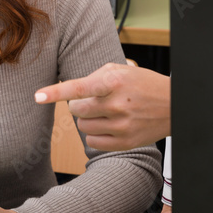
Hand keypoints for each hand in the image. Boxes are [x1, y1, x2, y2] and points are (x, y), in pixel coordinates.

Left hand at [34, 62, 169, 149]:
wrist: (174, 105)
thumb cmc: (143, 84)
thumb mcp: (121, 70)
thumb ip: (95, 76)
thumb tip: (71, 92)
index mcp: (114, 82)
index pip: (79, 87)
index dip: (56, 92)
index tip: (37, 96)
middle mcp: (117, 105)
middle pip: (76, 109)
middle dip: (79, 104)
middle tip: (94, 100)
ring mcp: (121, 126)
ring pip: (82, 126)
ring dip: (87, 119)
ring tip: (105, 112)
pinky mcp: (125, 143)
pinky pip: (93, 142)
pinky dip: (95, 134)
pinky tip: (109, 126)